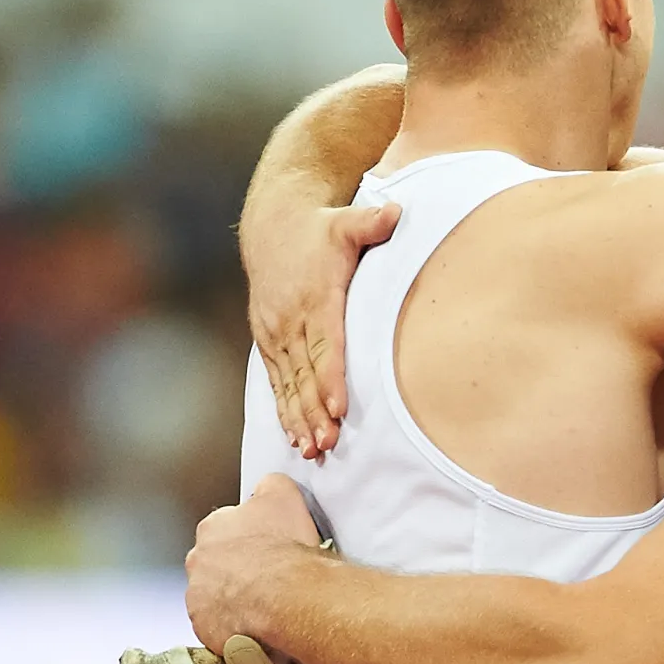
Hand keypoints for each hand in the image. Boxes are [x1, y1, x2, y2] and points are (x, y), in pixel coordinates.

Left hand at [185, 474, 322, 651]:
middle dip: (237, 567)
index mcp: (213, 527)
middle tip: (266, 574)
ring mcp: (198, 596)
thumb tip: (266, 485)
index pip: (226, 527)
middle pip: (217, 562)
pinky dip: (234, 623)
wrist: (286, 596)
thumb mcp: (284, 494)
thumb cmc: (284, 546)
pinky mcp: (205, 627)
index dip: (249, 536)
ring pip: (216, 595)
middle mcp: (198, 560)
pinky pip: (219, 624)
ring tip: (264, 601)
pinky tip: (257, 620)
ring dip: (234, 596)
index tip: (266, 545)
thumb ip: (270, 485)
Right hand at [245, 200, 399, 455]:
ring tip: (312, 451)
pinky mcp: (267, 342)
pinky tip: (296, 438)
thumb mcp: (346, 219)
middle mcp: (290, 319)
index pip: (324, 343)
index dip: (331, 377)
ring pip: (288, 384)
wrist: (273, 226)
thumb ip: (371, 221)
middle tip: (328, 444)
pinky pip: (277, 382)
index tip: (340, 407)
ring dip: (298, 419)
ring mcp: (275, 333)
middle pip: (304, 372)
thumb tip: (395, 212)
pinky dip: (285, 411)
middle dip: (314, 411)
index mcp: (315, 296)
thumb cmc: (322, 228)